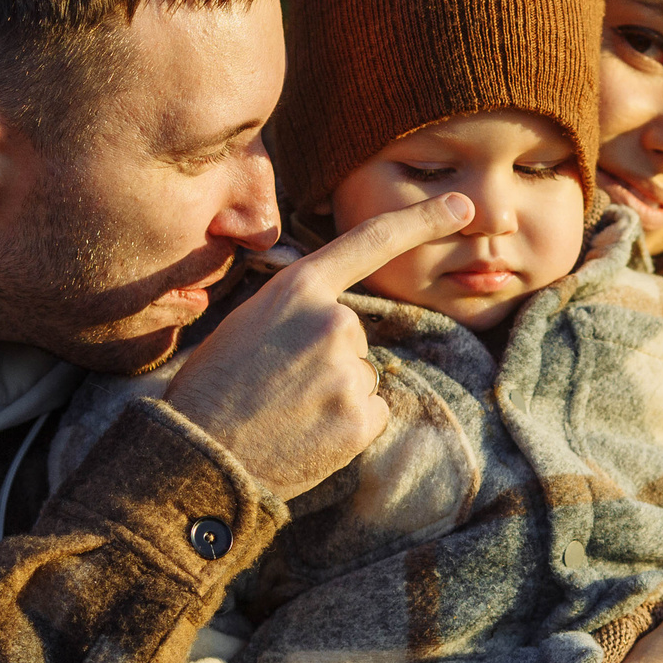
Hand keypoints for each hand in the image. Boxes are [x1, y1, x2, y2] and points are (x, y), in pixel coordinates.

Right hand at [167, 194, 471, 497]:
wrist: (200, 456)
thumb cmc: (213, 387)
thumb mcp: (248, 321)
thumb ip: (298, 309)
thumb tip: (337, 320)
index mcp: (299, 289)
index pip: (371, 242)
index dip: (422, 221)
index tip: (462, 207)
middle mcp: (333, 321)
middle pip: (355, 335)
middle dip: (328, 359)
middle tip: (278, 386)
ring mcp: (349, 370)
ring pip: (362, 376)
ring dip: (335, 395)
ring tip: (285, 412)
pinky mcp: (359, 417)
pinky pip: (370, 413)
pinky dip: (346, 426)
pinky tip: (307, 434)